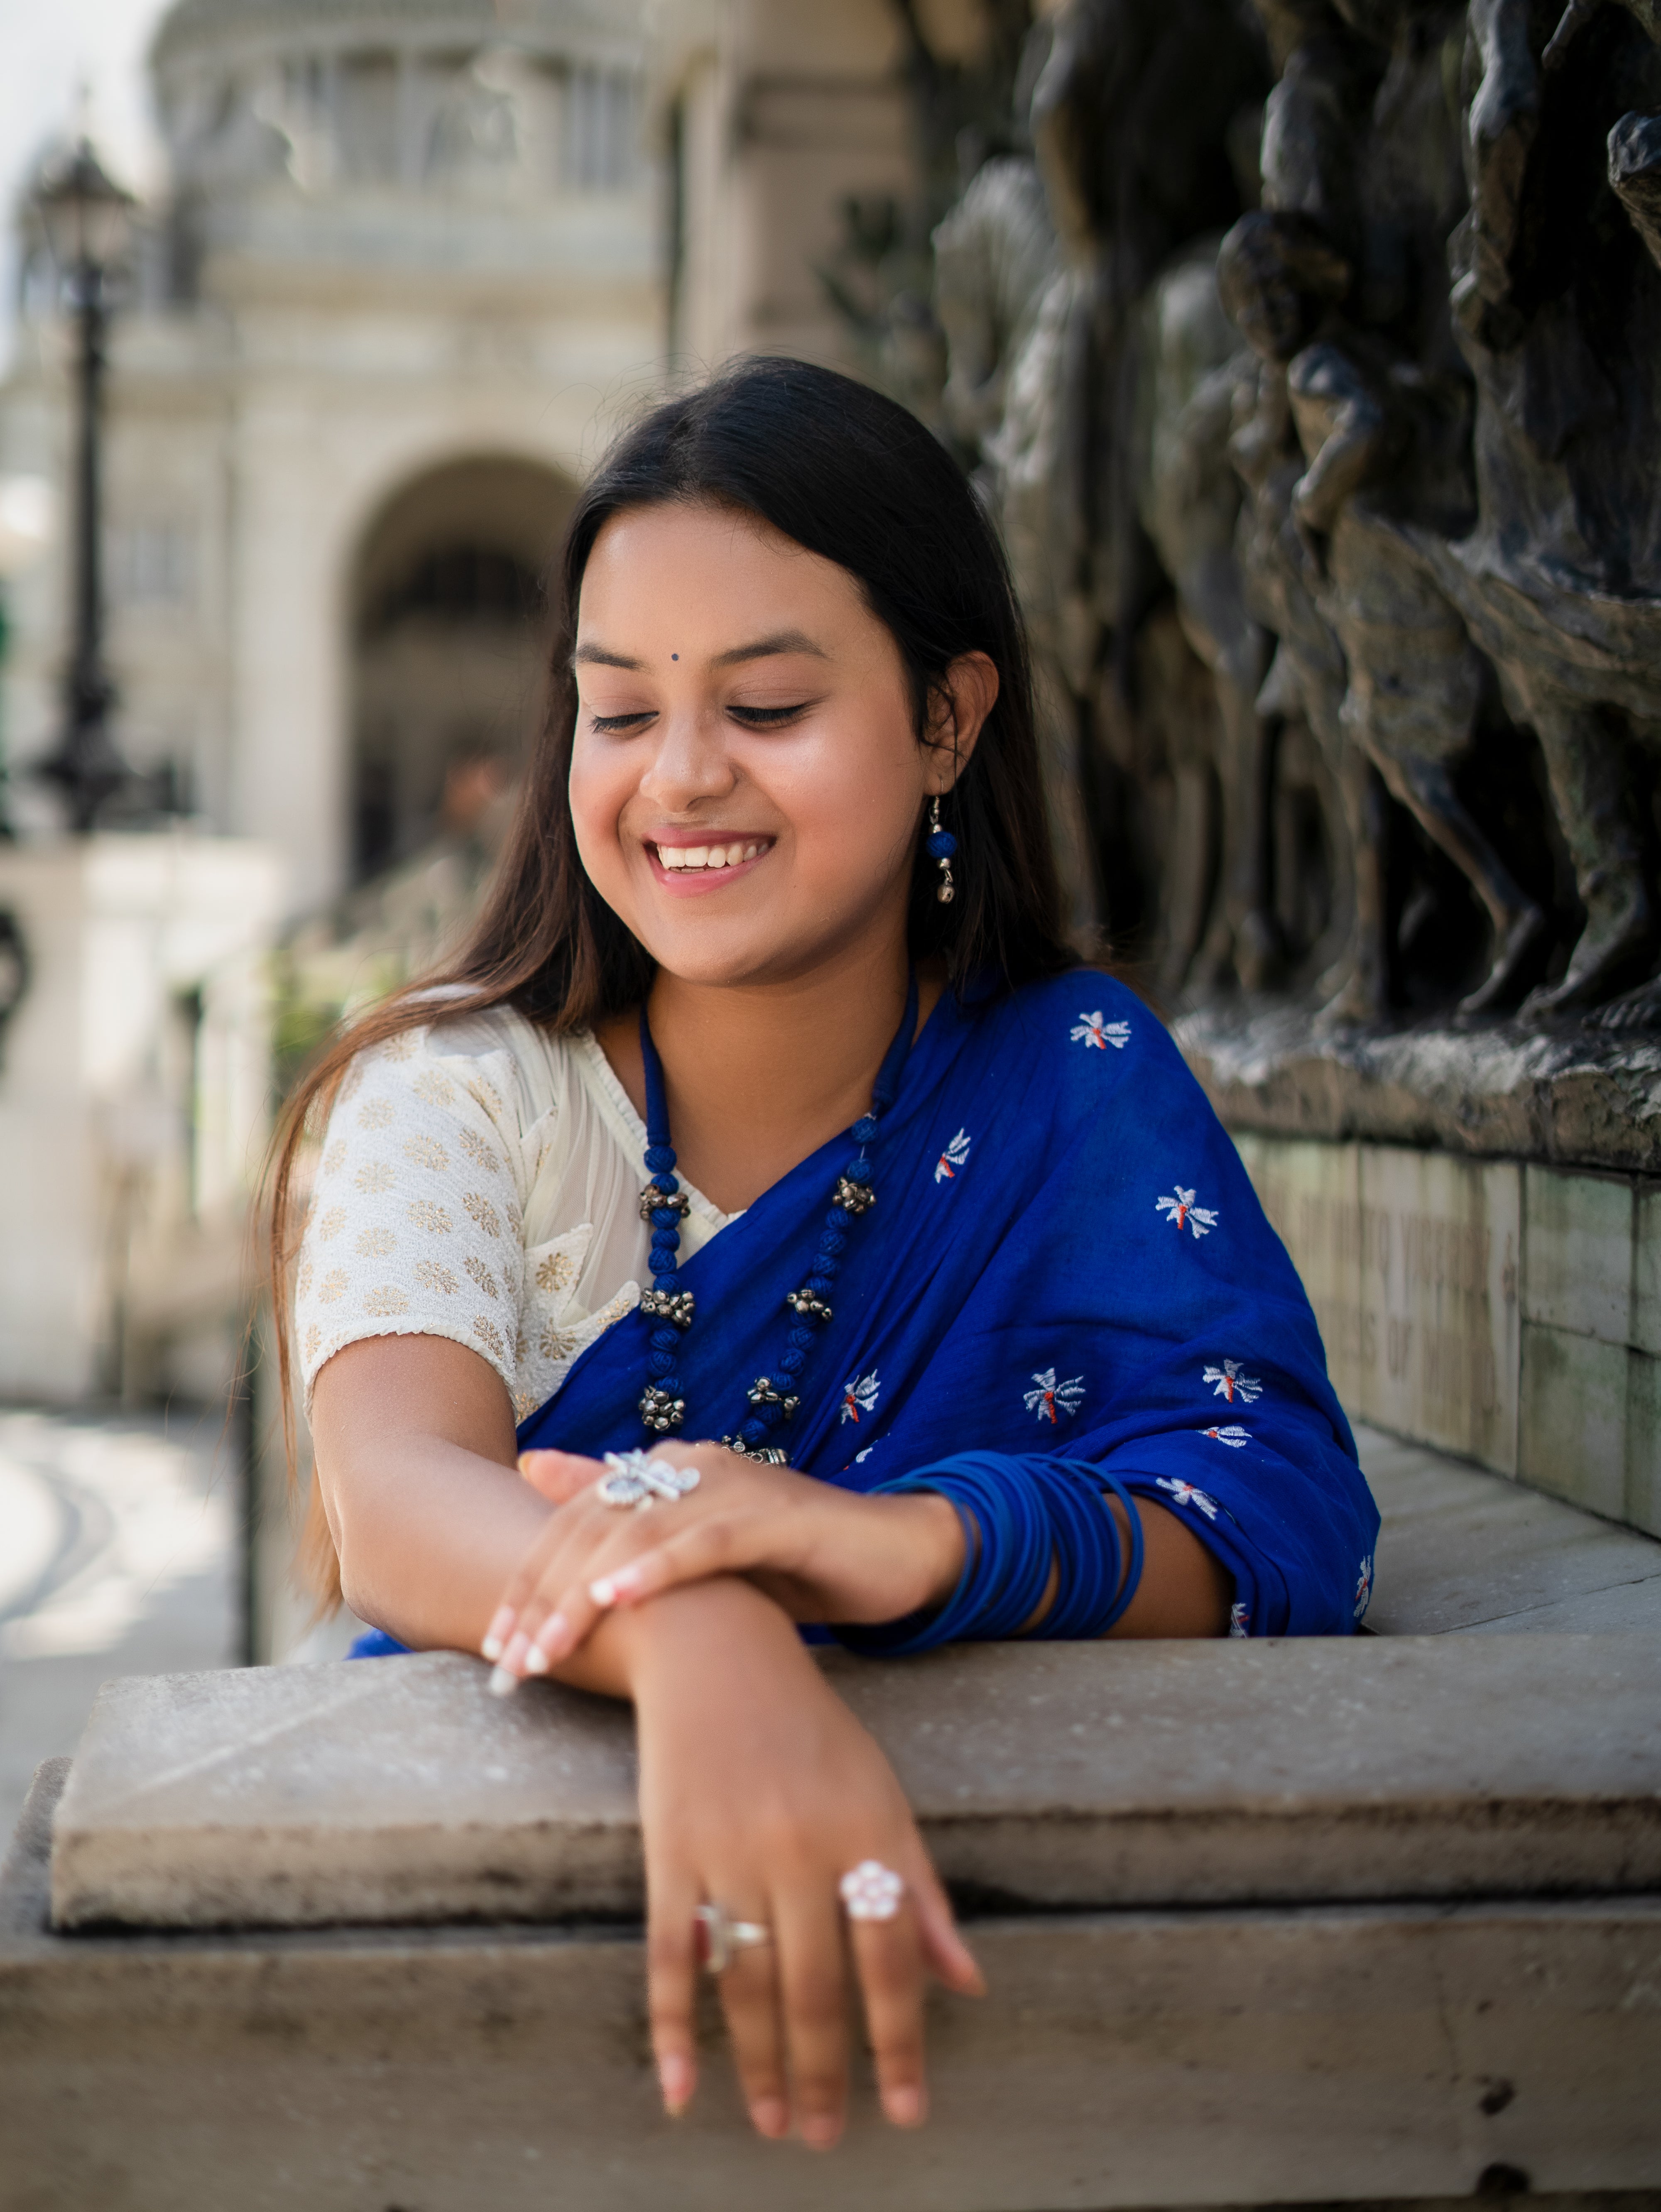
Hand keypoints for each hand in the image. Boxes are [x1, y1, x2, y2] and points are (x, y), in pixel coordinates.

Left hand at [481, 1441, 963, 1684]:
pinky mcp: (778, 1517)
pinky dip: (658, 1569)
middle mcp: (694, 1465)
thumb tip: (536, 1474)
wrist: (896, 1554)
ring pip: (638, 1534)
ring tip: (544, 1650)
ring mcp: (736, 1486)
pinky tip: (617, 1600)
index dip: (529, 1583)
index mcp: (671, 1470)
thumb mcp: (701, 1553)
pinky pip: (706, 1539)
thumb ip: (629, 1526)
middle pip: (593, 1526)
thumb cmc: (793, 1561)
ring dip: (582, 1595)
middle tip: (507, 1665)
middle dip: (542, 1597)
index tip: (495, 1650)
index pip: (575, 1523)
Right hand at [625, 1577, 983, 2141]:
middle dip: (826, 2073)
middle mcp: (801, 1846)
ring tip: (775, 2122)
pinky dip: (672, 2029)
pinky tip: (680, 2088)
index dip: (900, 2043)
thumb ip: (922, 1891)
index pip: (891, 1961)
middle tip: (828, 2136)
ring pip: (747, 1985)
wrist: (717, 1650)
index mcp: (865, 1832)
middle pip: (815, 1987)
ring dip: (761, 2066)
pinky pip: (672, 1957)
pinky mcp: (671, 1851)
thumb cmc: (810, 1730)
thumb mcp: (881, 1795)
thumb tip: (969, 1983)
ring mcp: (731, 1850)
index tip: (906, 2110)